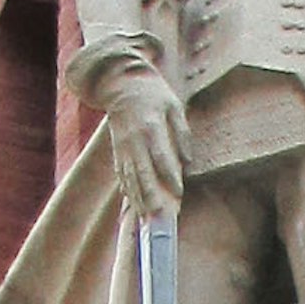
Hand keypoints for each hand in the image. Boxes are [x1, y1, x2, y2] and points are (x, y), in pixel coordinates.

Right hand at [101, 68, 184, 220]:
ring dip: (138, 199)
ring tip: (146, 219)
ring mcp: (123, 147)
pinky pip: (122, 174)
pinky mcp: (117, 151)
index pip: (160, 155)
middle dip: (150, 195)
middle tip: (158, 216)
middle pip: (142, 171)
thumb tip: (187, 161)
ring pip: (130, 177)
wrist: (121, 84)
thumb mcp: (173, 105)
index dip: (169, 174)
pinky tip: (133, 204)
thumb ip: (182, 132)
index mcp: (150, 126)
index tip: (178, 192)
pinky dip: (128, 190)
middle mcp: (134, 139)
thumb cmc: (153, 94)